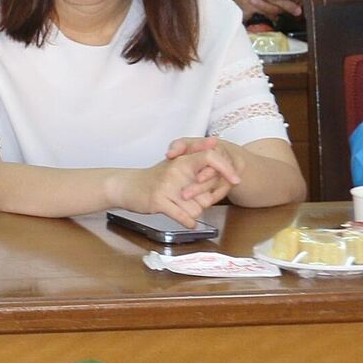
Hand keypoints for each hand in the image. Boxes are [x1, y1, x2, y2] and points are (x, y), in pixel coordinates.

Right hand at [111, 139, 241, 227]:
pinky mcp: (158, 200)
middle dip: (207, 199)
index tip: (237, 180)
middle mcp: (175, 170)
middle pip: (208, 188)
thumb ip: (196, 153)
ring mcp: (166, 186)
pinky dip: (188, 222)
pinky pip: (183, 216)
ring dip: (193, 212)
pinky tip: (189, 222)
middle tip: (195, 199)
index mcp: (181, 160)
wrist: (125, 186)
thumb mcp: (175, 162)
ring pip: (197, 207)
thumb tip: (215, 140)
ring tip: (180, 207)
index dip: (226, 168)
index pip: (210, 157)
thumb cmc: (154, 179)